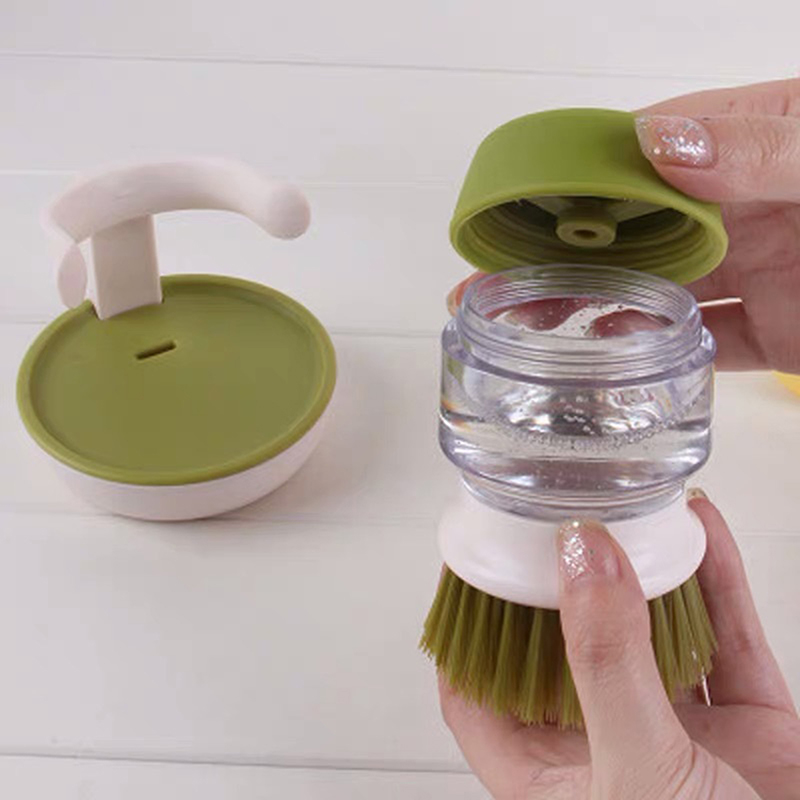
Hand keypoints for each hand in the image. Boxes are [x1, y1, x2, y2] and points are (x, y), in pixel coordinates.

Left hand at [439, 492, 799, 798]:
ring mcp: (681, 735)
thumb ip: (605, 664)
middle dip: (559, 586)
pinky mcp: (748, 725)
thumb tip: (579, 561)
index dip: (465, 632)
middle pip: (562, 649)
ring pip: (648, 632)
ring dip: (641, 571)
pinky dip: (716, 579)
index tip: (469, 566)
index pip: (478, 695)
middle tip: (550, 524)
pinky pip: (726, 635)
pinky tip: (700, 530)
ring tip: (623, 514)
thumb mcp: (639, 773)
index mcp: (554, 781)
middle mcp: (610, 749)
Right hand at [448, 78, 799, 371]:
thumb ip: (757, 146)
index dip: (573, 178)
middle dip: (560, 252)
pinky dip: (652, 348)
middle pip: (630, 229)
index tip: (515, 205)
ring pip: (653, 287)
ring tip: (527, 320)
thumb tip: (655, 141)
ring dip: (589, 302)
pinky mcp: (773, 331)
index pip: (640, 153)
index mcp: (746, 145)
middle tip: (495, 280)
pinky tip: (605, 346)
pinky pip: (700, 342)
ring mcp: (755, 271)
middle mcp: (740, 209)